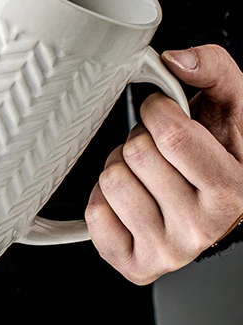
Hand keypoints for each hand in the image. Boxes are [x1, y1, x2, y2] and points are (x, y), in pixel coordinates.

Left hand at [86, 44, 242, 284]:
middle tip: (158, 150)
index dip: (157, 111)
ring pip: (111, 181)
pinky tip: (130, 199)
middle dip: (140, 139)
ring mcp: (168, 251)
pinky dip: (104, 199)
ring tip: (146, 175)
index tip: (163, 111)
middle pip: (136, 155)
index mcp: (233, 191)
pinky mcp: (135, 264)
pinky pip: (95, 214)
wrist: (220, 211)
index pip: (170, 135)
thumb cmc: (223, 157)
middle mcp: (202, 228)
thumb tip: (175, 60)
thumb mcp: (233, 108)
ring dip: (121, 167)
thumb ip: (213, 70)